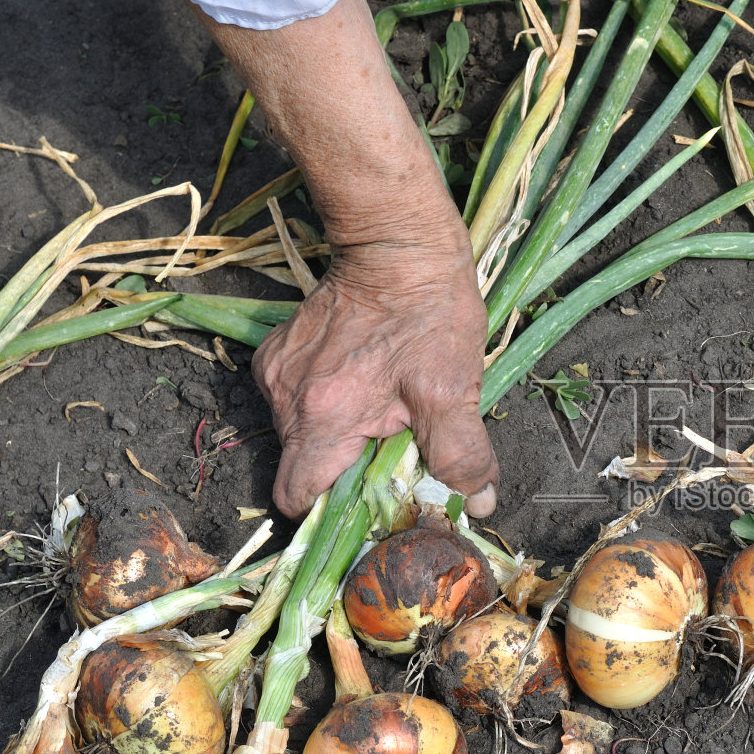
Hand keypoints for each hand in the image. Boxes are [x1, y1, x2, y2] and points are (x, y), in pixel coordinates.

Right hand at [253, 228, 498, 518]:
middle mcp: (286, 398)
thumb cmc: (429, 313)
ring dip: (340, 433)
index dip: (329, 512)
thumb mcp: (455, 390)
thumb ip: (461, 455)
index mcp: (323, 417)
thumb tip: (476, 502)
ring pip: (301, 432)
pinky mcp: (279, 349)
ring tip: (383, 406)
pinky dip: (329, 401)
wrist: (398, 242)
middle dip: (344, 470)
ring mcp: (277, 371)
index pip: (297, 496)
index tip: (366, 504)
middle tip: (390, 450)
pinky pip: (297, 398)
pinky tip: (365, 378)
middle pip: (302, 466)